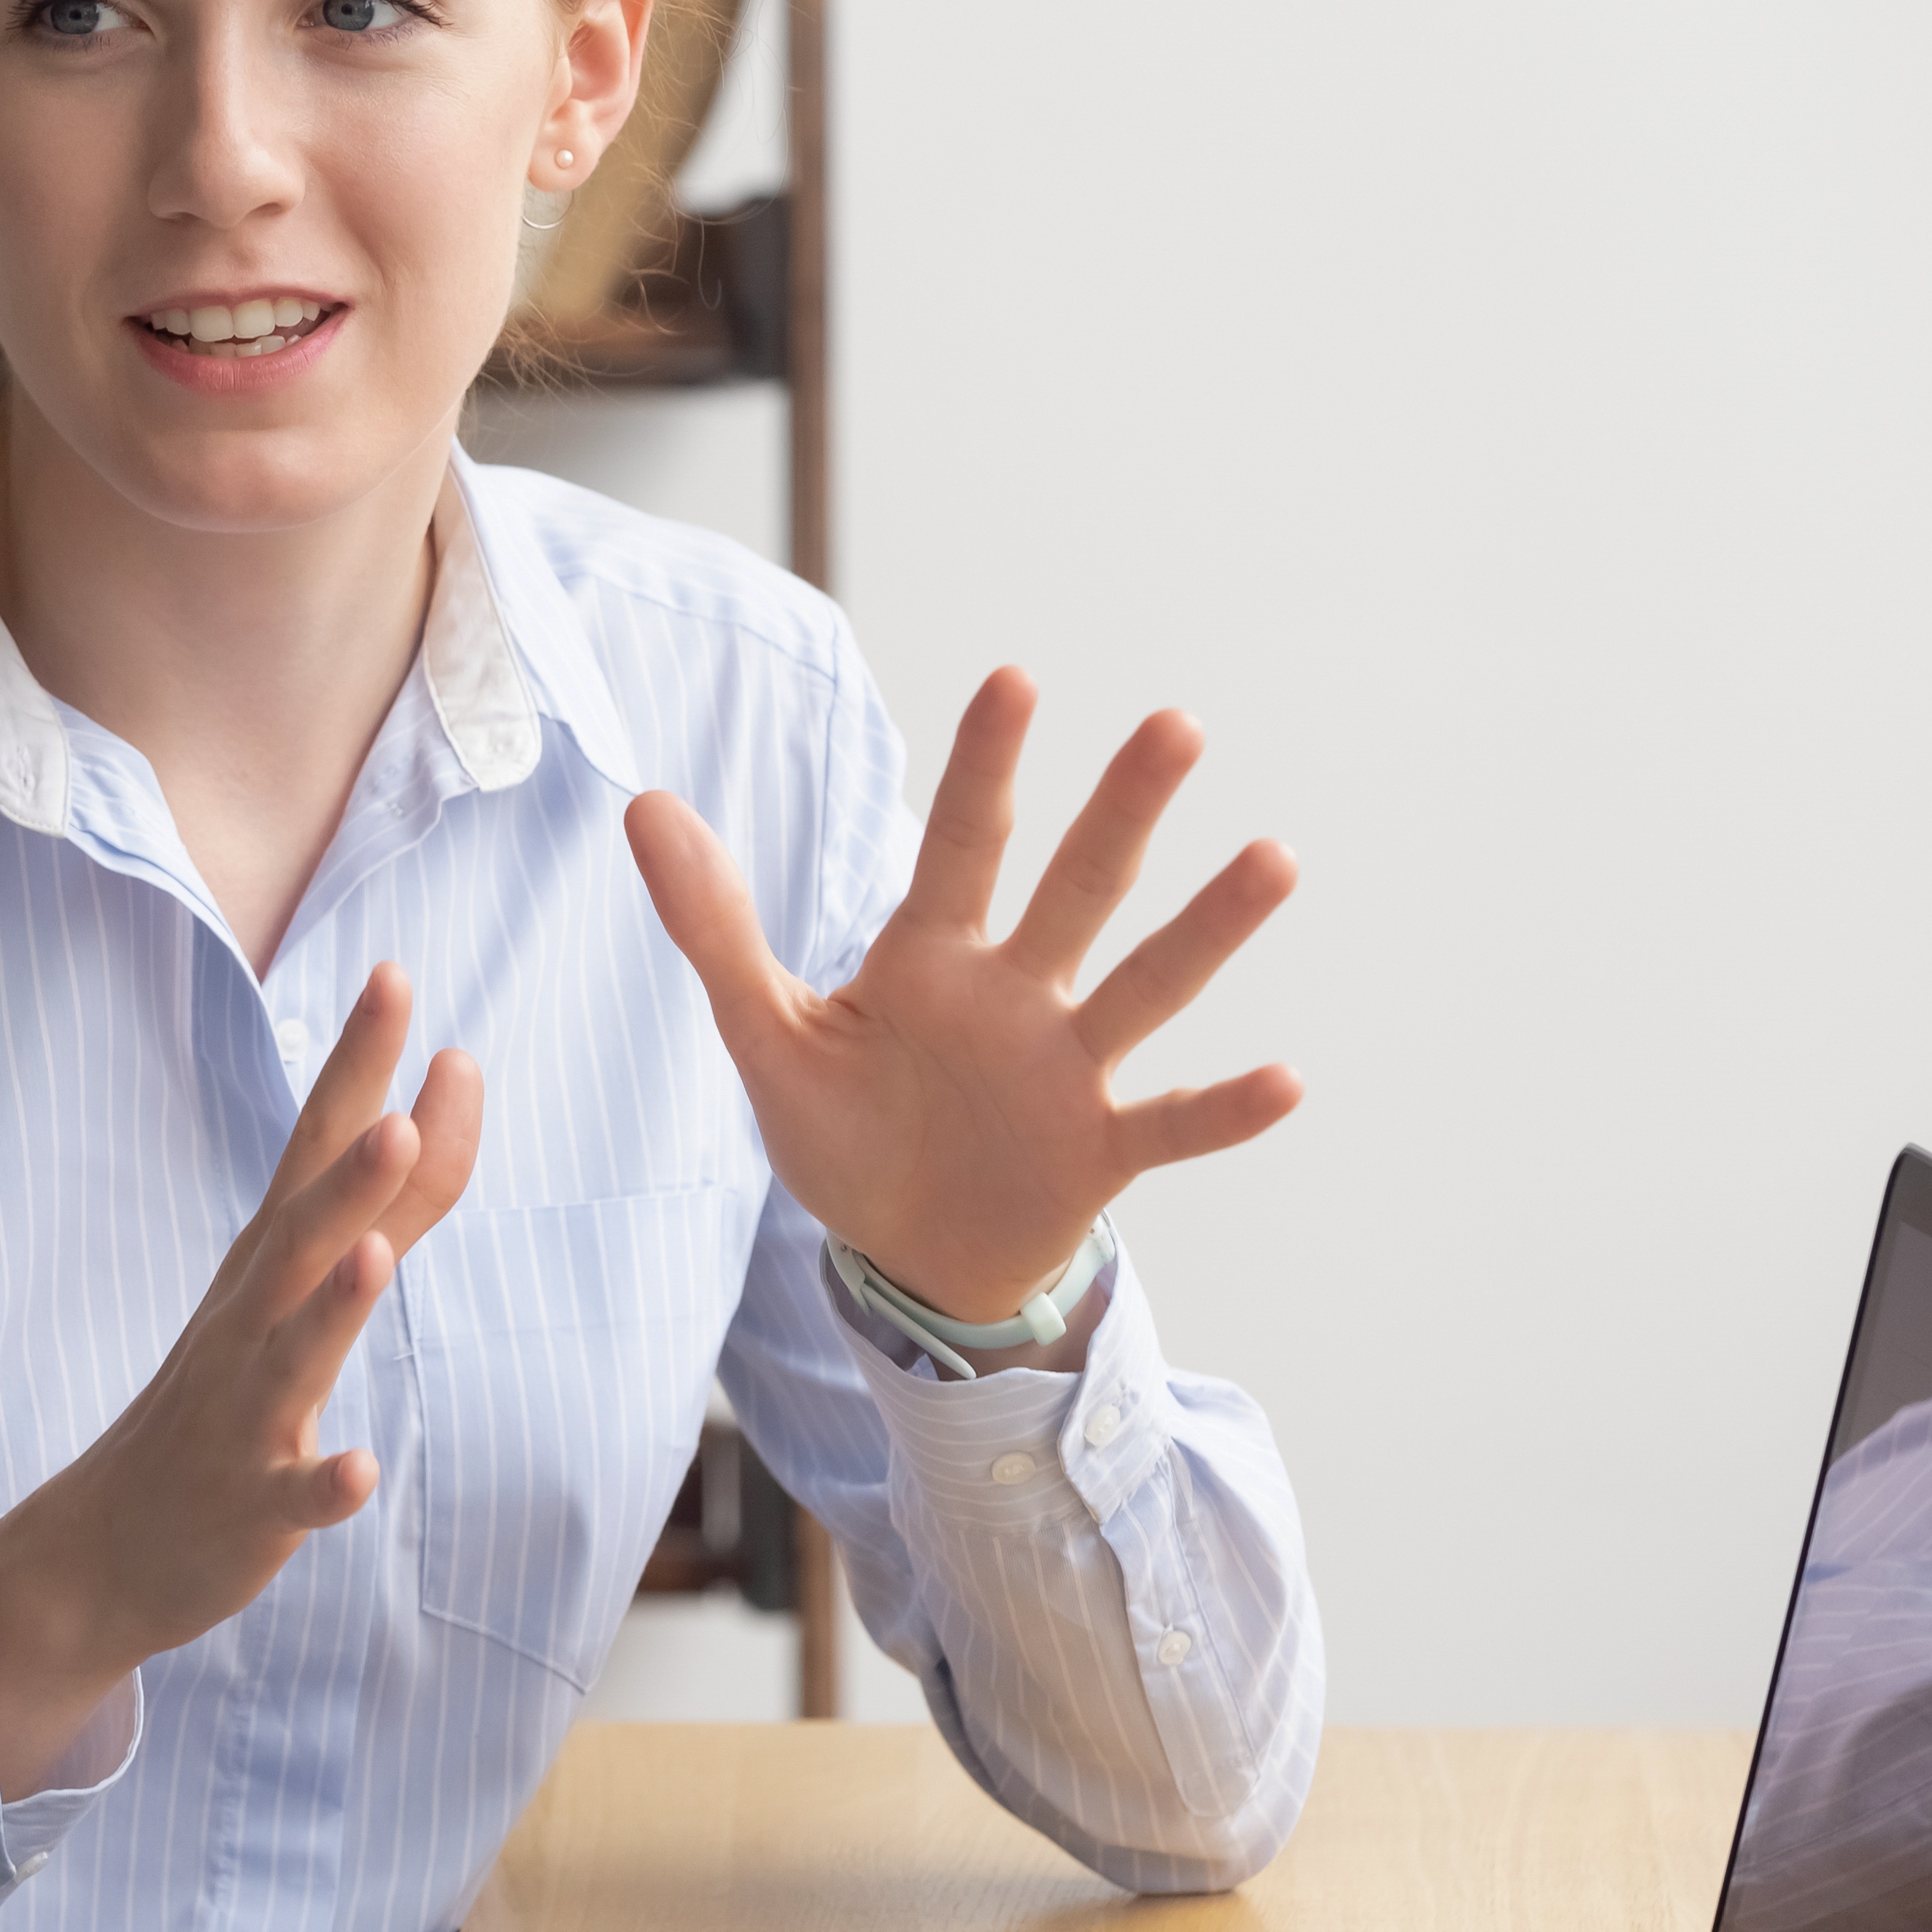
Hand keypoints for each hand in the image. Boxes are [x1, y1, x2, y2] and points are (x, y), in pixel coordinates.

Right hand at [0, 962, 481, 1796]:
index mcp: (267, 1263)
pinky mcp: (245, 1506)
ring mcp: (241, 1415)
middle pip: (299, 1234)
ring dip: (334, 1305)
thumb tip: (453, 1085)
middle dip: (350, 1172)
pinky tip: (357, 1471)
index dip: (355, 1065)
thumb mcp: (306, 1287)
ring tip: (376, 1253)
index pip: (314, 1144)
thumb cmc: (225, 1398)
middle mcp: (247, 1322)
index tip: (395, 976)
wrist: (106, 1546)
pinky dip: (322, 1485)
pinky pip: (288, 1497)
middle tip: (404, 1101)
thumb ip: (395, 1196)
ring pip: (291, 1353)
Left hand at [625, 667, 1296, 1333]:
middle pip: (1075, 887)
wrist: (900, 1253)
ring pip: (1145, 986)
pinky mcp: (1099, 1152)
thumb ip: (714, 926)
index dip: (983, 767)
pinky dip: (1225, 1110)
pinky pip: (1171, 1125)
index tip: (1015, 678)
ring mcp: (1068, 1070)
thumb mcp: (765, 1033)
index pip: (959, 844)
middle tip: (1175, 724)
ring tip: (1272, 856)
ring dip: (1207, 927)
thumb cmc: (844, 1132)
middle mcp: (1017, 994)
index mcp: (932, 957)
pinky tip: (1287, 1079)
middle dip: (1121, 809)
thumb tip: (644, 803)